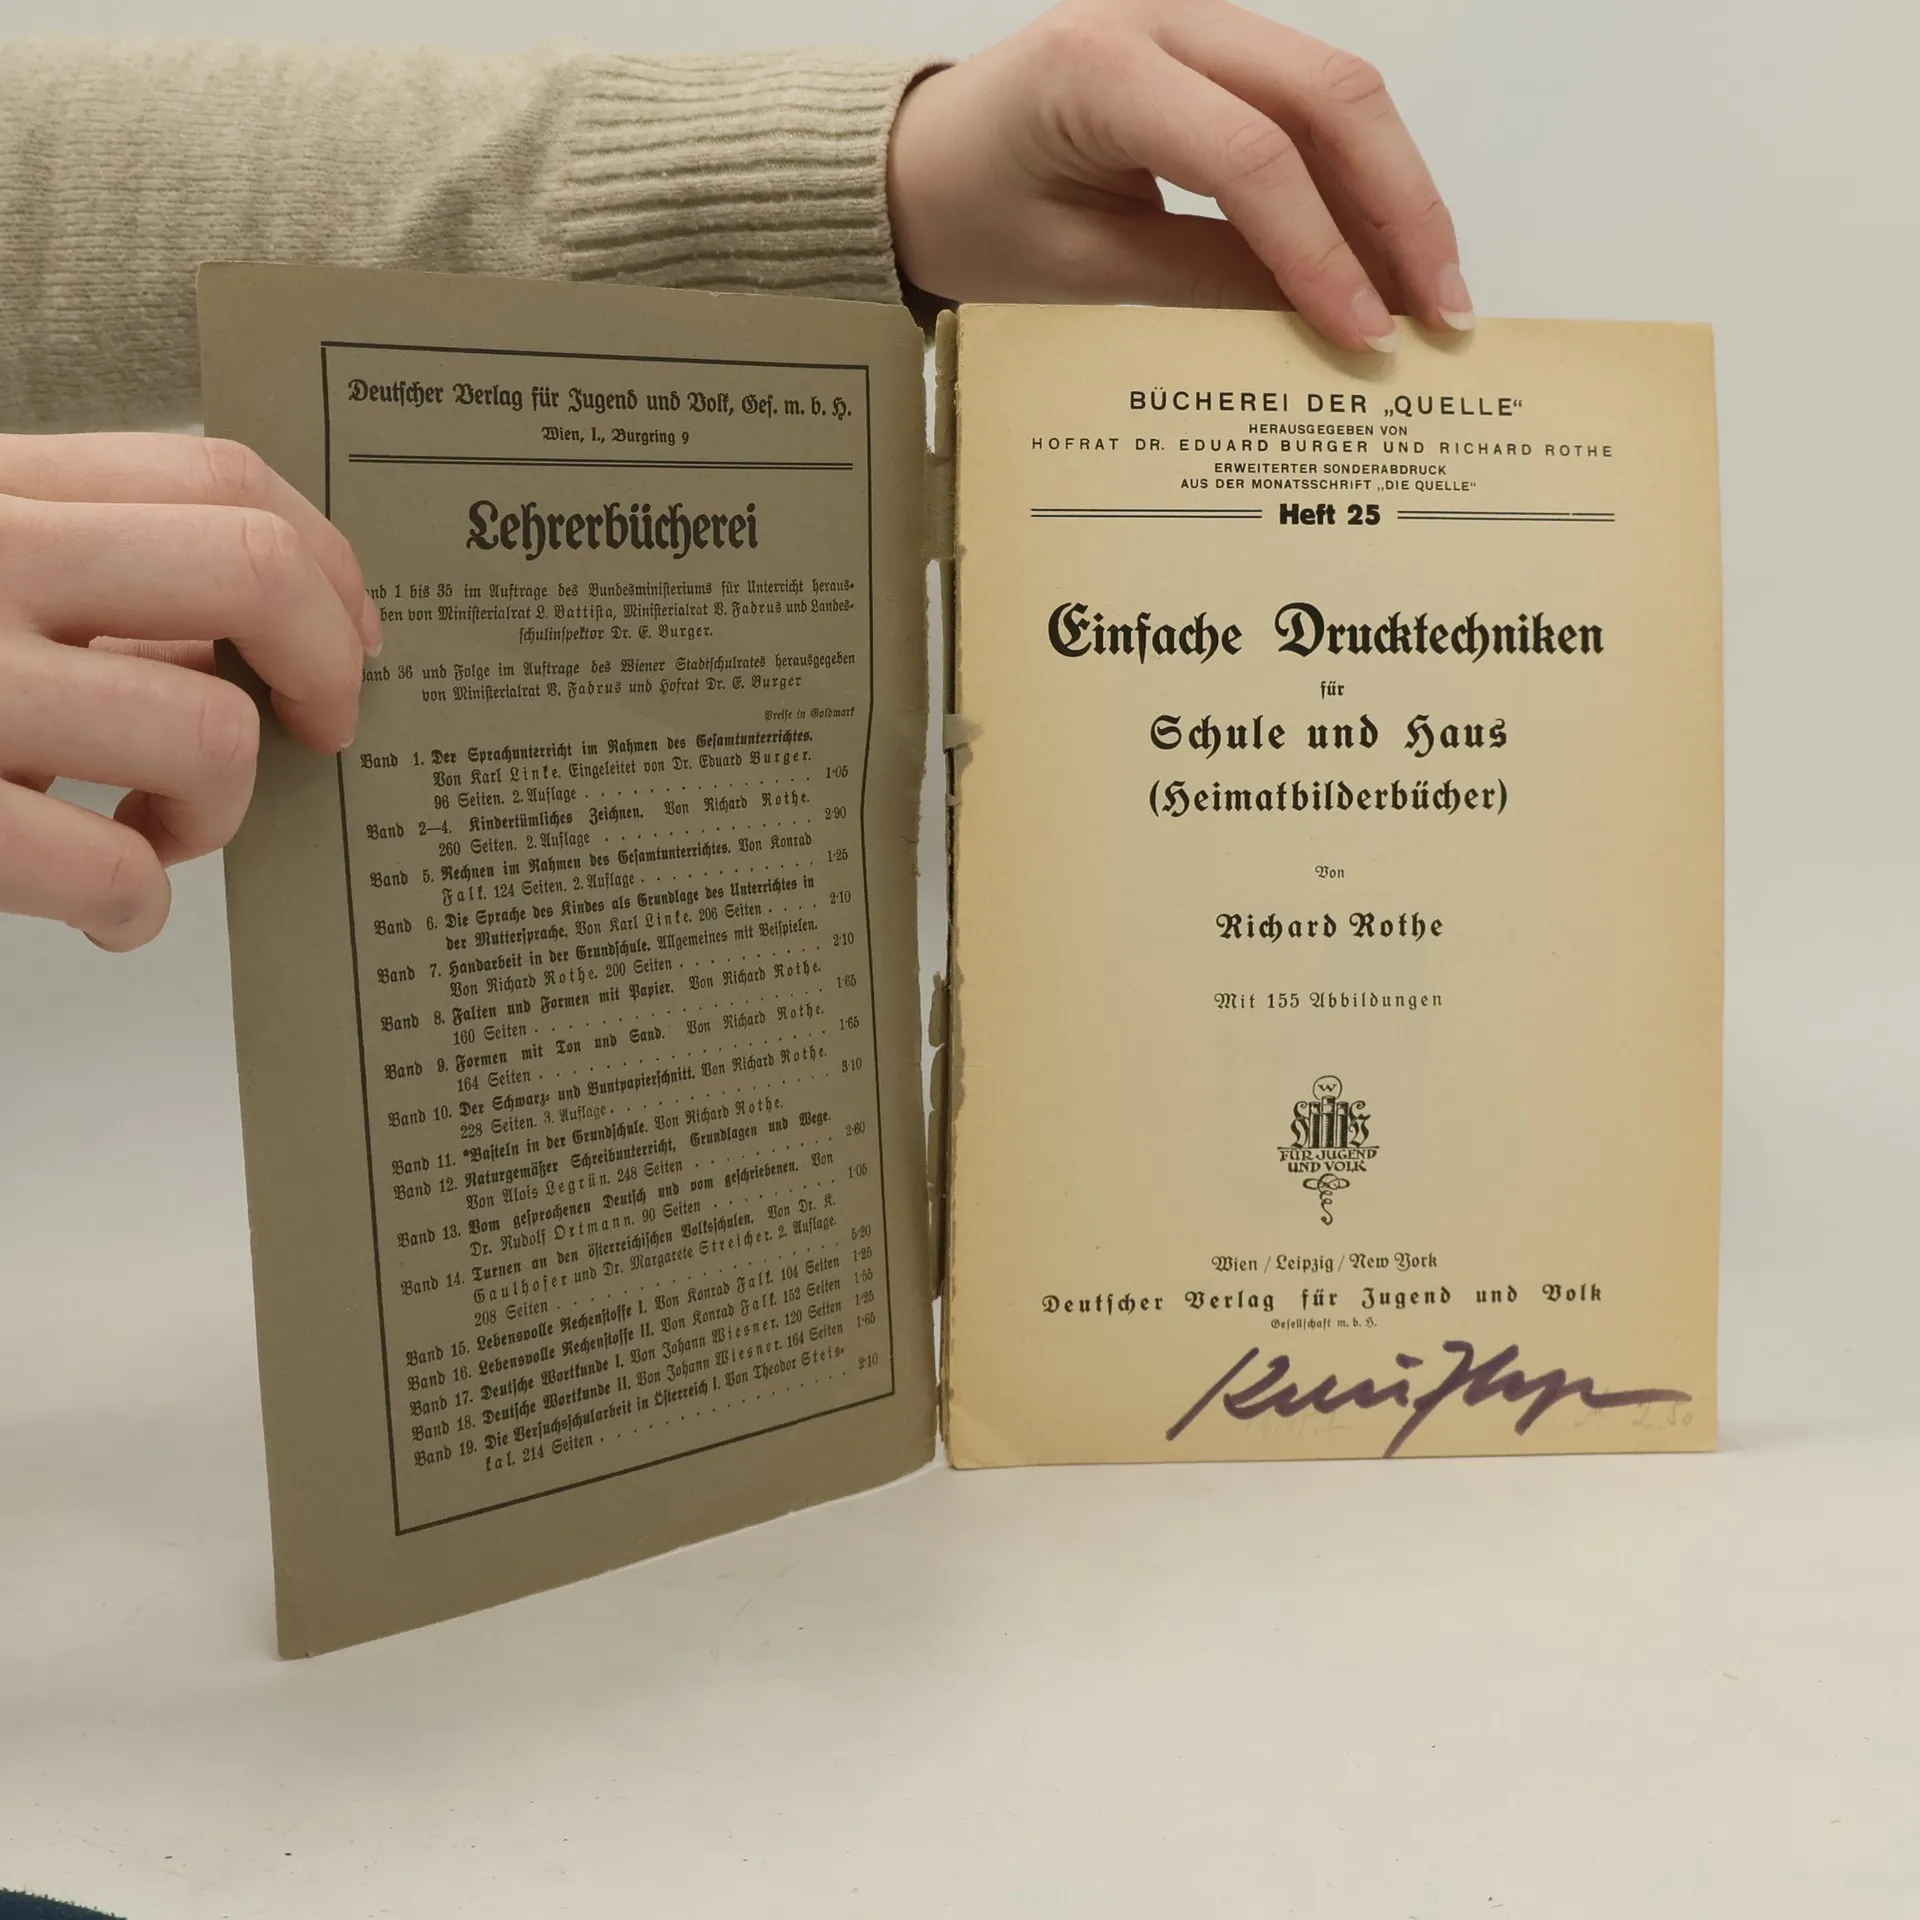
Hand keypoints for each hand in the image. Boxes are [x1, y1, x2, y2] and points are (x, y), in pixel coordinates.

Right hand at [0, 434, 379, 949]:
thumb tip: (260, 645)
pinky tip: (105, 906)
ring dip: (218, 810)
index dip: (328, 566)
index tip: (356, 638)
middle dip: (325, 668)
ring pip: (210, 733)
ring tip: (157, 830)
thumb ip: (99, 584)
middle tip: (322, 733)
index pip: (218, 477)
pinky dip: (135, 906)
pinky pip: (116, 871)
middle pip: (251, 570)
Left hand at [887, 0, 1470, 351]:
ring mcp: (1194, 22)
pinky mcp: (1213, 50)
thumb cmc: (969, 210)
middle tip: (1441, 309)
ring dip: (1395, 191)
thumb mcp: (1071, 267)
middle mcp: (1159, 16)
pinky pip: (1306, 104)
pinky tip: (1383, 252)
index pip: (1249, 155)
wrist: (915, 161)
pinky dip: (1355, 179)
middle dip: (1399, 206)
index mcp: (1100, 67)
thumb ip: (1196, 281)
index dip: (1322, 250)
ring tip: (1430, 291)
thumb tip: (1315, 321)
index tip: (1366, 335)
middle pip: (1326, 94)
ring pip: (1334, 90)